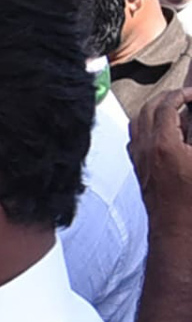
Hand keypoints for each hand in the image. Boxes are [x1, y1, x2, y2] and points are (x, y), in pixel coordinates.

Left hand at [130, 87, 191, 231]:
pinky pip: (135, 138)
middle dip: (167, 97)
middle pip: (147, 109)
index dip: (183, 94)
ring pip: (138, 122)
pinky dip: (147, 127)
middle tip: (186, 96)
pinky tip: (165, 132)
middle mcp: (145, 148)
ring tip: (176, 110)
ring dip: (154, 110)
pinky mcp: (138, 167)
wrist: (177, 227)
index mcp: (163, 144)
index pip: (167, 105)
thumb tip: (191, 120)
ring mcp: (138, 158)